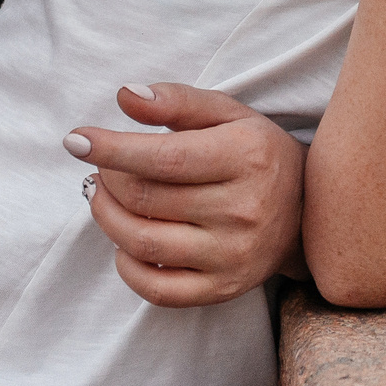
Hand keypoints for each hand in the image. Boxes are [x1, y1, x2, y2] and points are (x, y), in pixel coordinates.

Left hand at [66, 83, 306, 307]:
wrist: (310, 212)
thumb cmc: (258, 153)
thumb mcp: (229, 114)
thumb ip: (177, 102)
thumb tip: (124, 96)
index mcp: (246, 157)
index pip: (163, 158)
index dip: (111, 149)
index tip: (75, 139)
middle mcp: (243, 209)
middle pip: (145, 199)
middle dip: (108, 178)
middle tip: (101, 166)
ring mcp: (233, 254)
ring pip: (142, 242)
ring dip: (107, 218)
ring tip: (104, 198)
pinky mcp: (224, 289)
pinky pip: (156, 288)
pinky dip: (126, 266)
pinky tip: (124, 242)